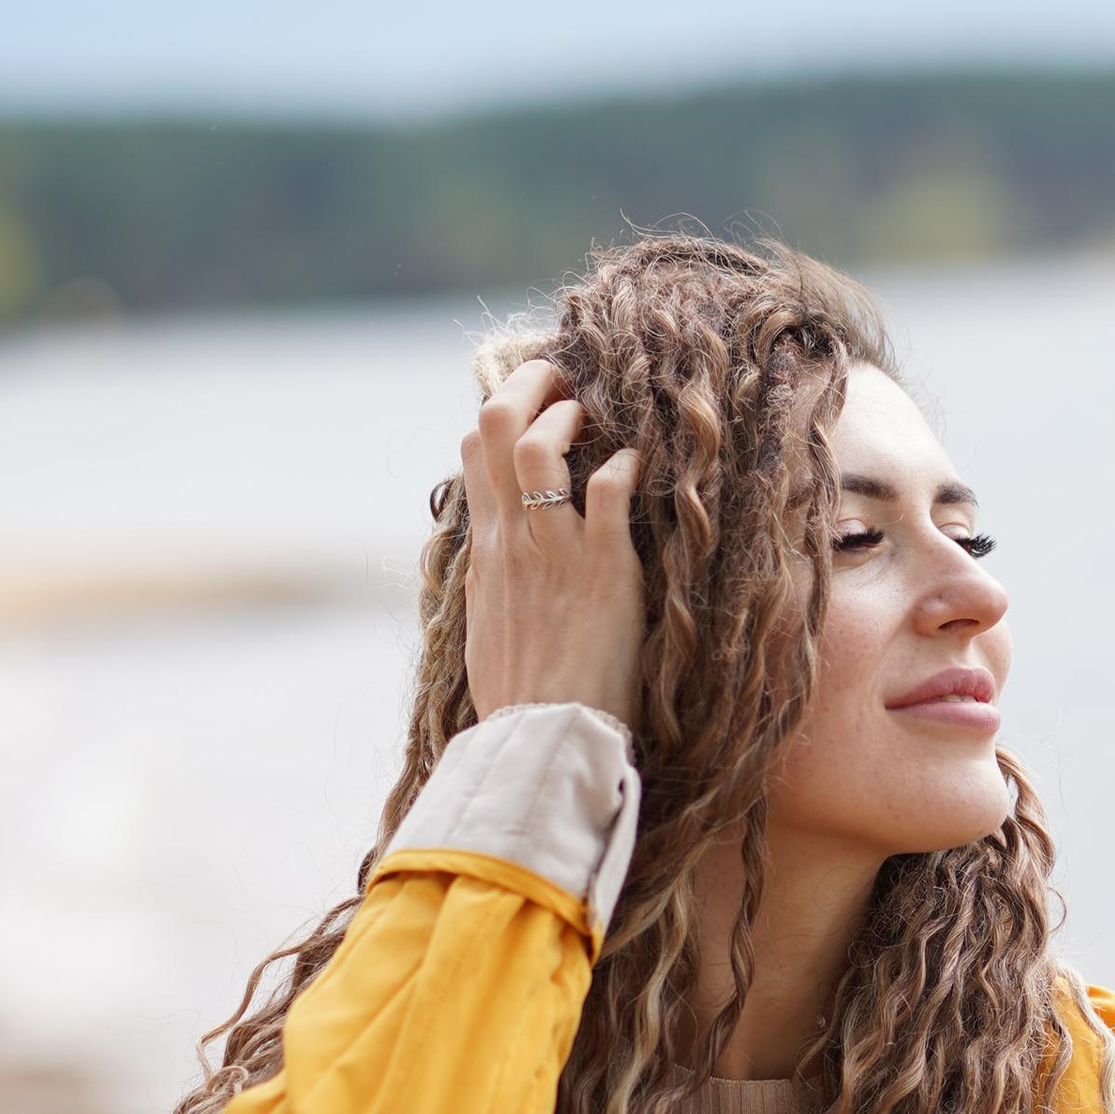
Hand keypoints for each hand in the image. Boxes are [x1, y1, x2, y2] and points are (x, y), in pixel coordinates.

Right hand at [461, 353, 644, 728]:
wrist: (542, 737)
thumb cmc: (522, 695)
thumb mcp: (491, 623)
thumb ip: (498, 577)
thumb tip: (506, 555)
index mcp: (485, 549)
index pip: (475, 449)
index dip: (504, 410)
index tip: (535, 401)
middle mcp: (511, 538)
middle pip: (496, 426)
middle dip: (531, 383)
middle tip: (564, 376)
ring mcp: (555, 548)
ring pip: (542, 443)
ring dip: (572, 413)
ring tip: (596, 417)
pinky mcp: (603, 567)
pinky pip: (611, 489)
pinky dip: (626, 465)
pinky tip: (639, 467)